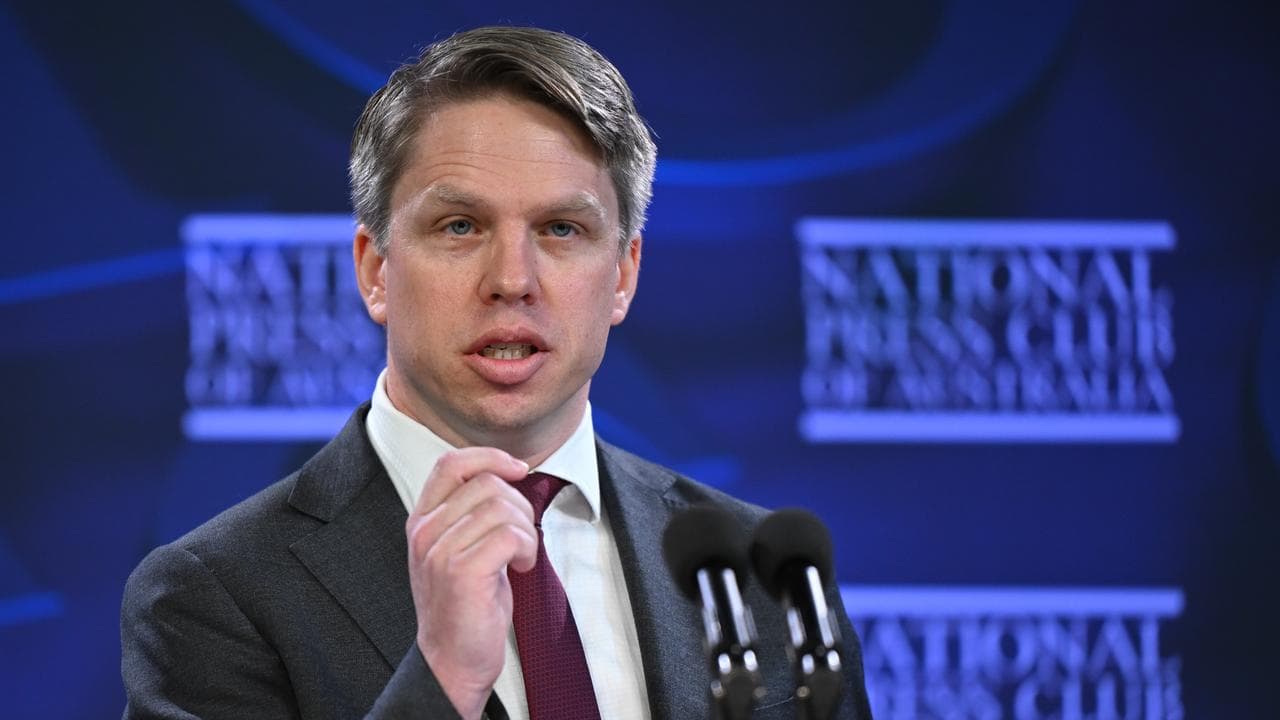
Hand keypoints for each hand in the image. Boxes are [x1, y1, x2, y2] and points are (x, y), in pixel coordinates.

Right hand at [406, 448, 537, 719]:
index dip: (490, 457)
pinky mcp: (461, 571)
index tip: (519, 469)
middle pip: (487, 483)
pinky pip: (510, 534)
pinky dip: (527, 548)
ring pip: (502, 506)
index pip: (451, 463)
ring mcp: (439, 551)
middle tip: (522, 538)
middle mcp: (425, 531)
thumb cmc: (466, 606)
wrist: (452, 660)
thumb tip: (511, 474)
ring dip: (526, 530)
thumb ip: (472, 512)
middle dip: (519, 505)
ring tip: (521, 556)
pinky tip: (521, 568)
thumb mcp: (460, 549)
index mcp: (422, 521)